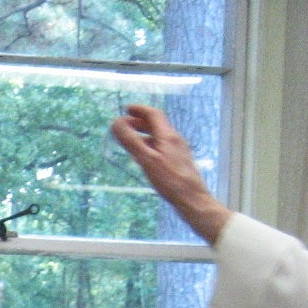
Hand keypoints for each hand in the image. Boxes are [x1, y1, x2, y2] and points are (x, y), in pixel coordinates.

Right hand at [110, 104, 232, 244]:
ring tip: (132, 139)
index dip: (140, 110)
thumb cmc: (169, 180)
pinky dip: (150, 145)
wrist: (192, 199)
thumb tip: (116, 123)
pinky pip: (162, 147)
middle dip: (140, 121)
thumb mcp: (146, 160)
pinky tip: (145, 156)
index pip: (154, 115)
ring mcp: (177, 151)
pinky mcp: (178, 162)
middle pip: (157, 124)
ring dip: (145, 133)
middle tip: (126, 123)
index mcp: (168, 136)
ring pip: (159, 136)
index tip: (126, 109)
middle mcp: (174, 140)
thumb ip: (131, 141)